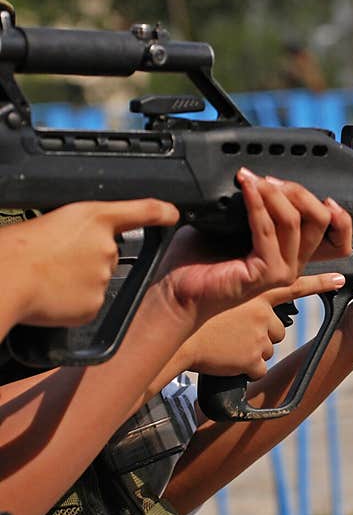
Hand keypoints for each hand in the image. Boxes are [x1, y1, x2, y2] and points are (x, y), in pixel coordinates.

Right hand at [1, 199, 178, 326]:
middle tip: (54, 260)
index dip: (160, 212)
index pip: (141, 210)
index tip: (174, 214)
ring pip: (97, 279)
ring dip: (78, 280)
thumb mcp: (51, 221)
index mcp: (93, 217)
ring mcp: (103, 277)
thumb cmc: (14, 248)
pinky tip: (51, 295)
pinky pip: (88, 302)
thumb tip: (78, 245)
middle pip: (107, 253)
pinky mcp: (96, 304)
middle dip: (86, 258)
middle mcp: (107, 246)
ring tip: (47, 276)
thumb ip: (77, 232)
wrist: (5, 279)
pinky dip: (72, 302)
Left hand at [157, 168, 339, 324]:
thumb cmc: (200, 260)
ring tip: (254, 180)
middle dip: (299, 192)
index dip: (337, 213)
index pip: (334, 234)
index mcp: (291, 254)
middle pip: (320, 221)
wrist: (177, 289)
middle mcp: (292, 264)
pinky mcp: (265, 273)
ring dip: (275, 194)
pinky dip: (257, 204)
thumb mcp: (235, 225)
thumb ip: (257, 207)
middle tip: (271, 180)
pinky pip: (267, 229)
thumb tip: (262, 178)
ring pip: (296, 221)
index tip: (313, 190)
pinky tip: (246, 189)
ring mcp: (281, 271)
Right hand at [179, 273, 344, 379]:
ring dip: (253, 347)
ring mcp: (260, 335)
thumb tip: (237, 273)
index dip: (321, 283)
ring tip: (228, 342)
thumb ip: (234, 278)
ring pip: (267, 345)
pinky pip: (256, 367)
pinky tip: (227, 360)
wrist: (172, 330)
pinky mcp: (253, 358)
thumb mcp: (215, 279)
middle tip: (237, 328)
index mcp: (256, 288)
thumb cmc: (186, 301)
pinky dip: (244, 367)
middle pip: (278, 325)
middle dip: (263, 329)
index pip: (296, 283)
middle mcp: (264, 310)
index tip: (342, 281)